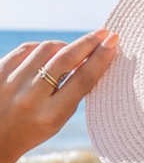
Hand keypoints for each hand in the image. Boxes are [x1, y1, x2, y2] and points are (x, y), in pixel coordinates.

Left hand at [0, 29, 117, 162]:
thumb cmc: (34, 129)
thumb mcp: (59, 119)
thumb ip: (74, 92)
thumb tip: (93, 59)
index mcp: (51, 114)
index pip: (82, 79)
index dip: (100, 58)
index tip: (113, 42)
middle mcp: (30, 98)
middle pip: (65, 60)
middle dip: (88, 43)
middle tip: (103, 33)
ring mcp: (11, 83)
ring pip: (46, 49)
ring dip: (66, 45)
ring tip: (75, 49)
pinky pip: (25, 49)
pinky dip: (43, 48)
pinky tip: (51, 51)